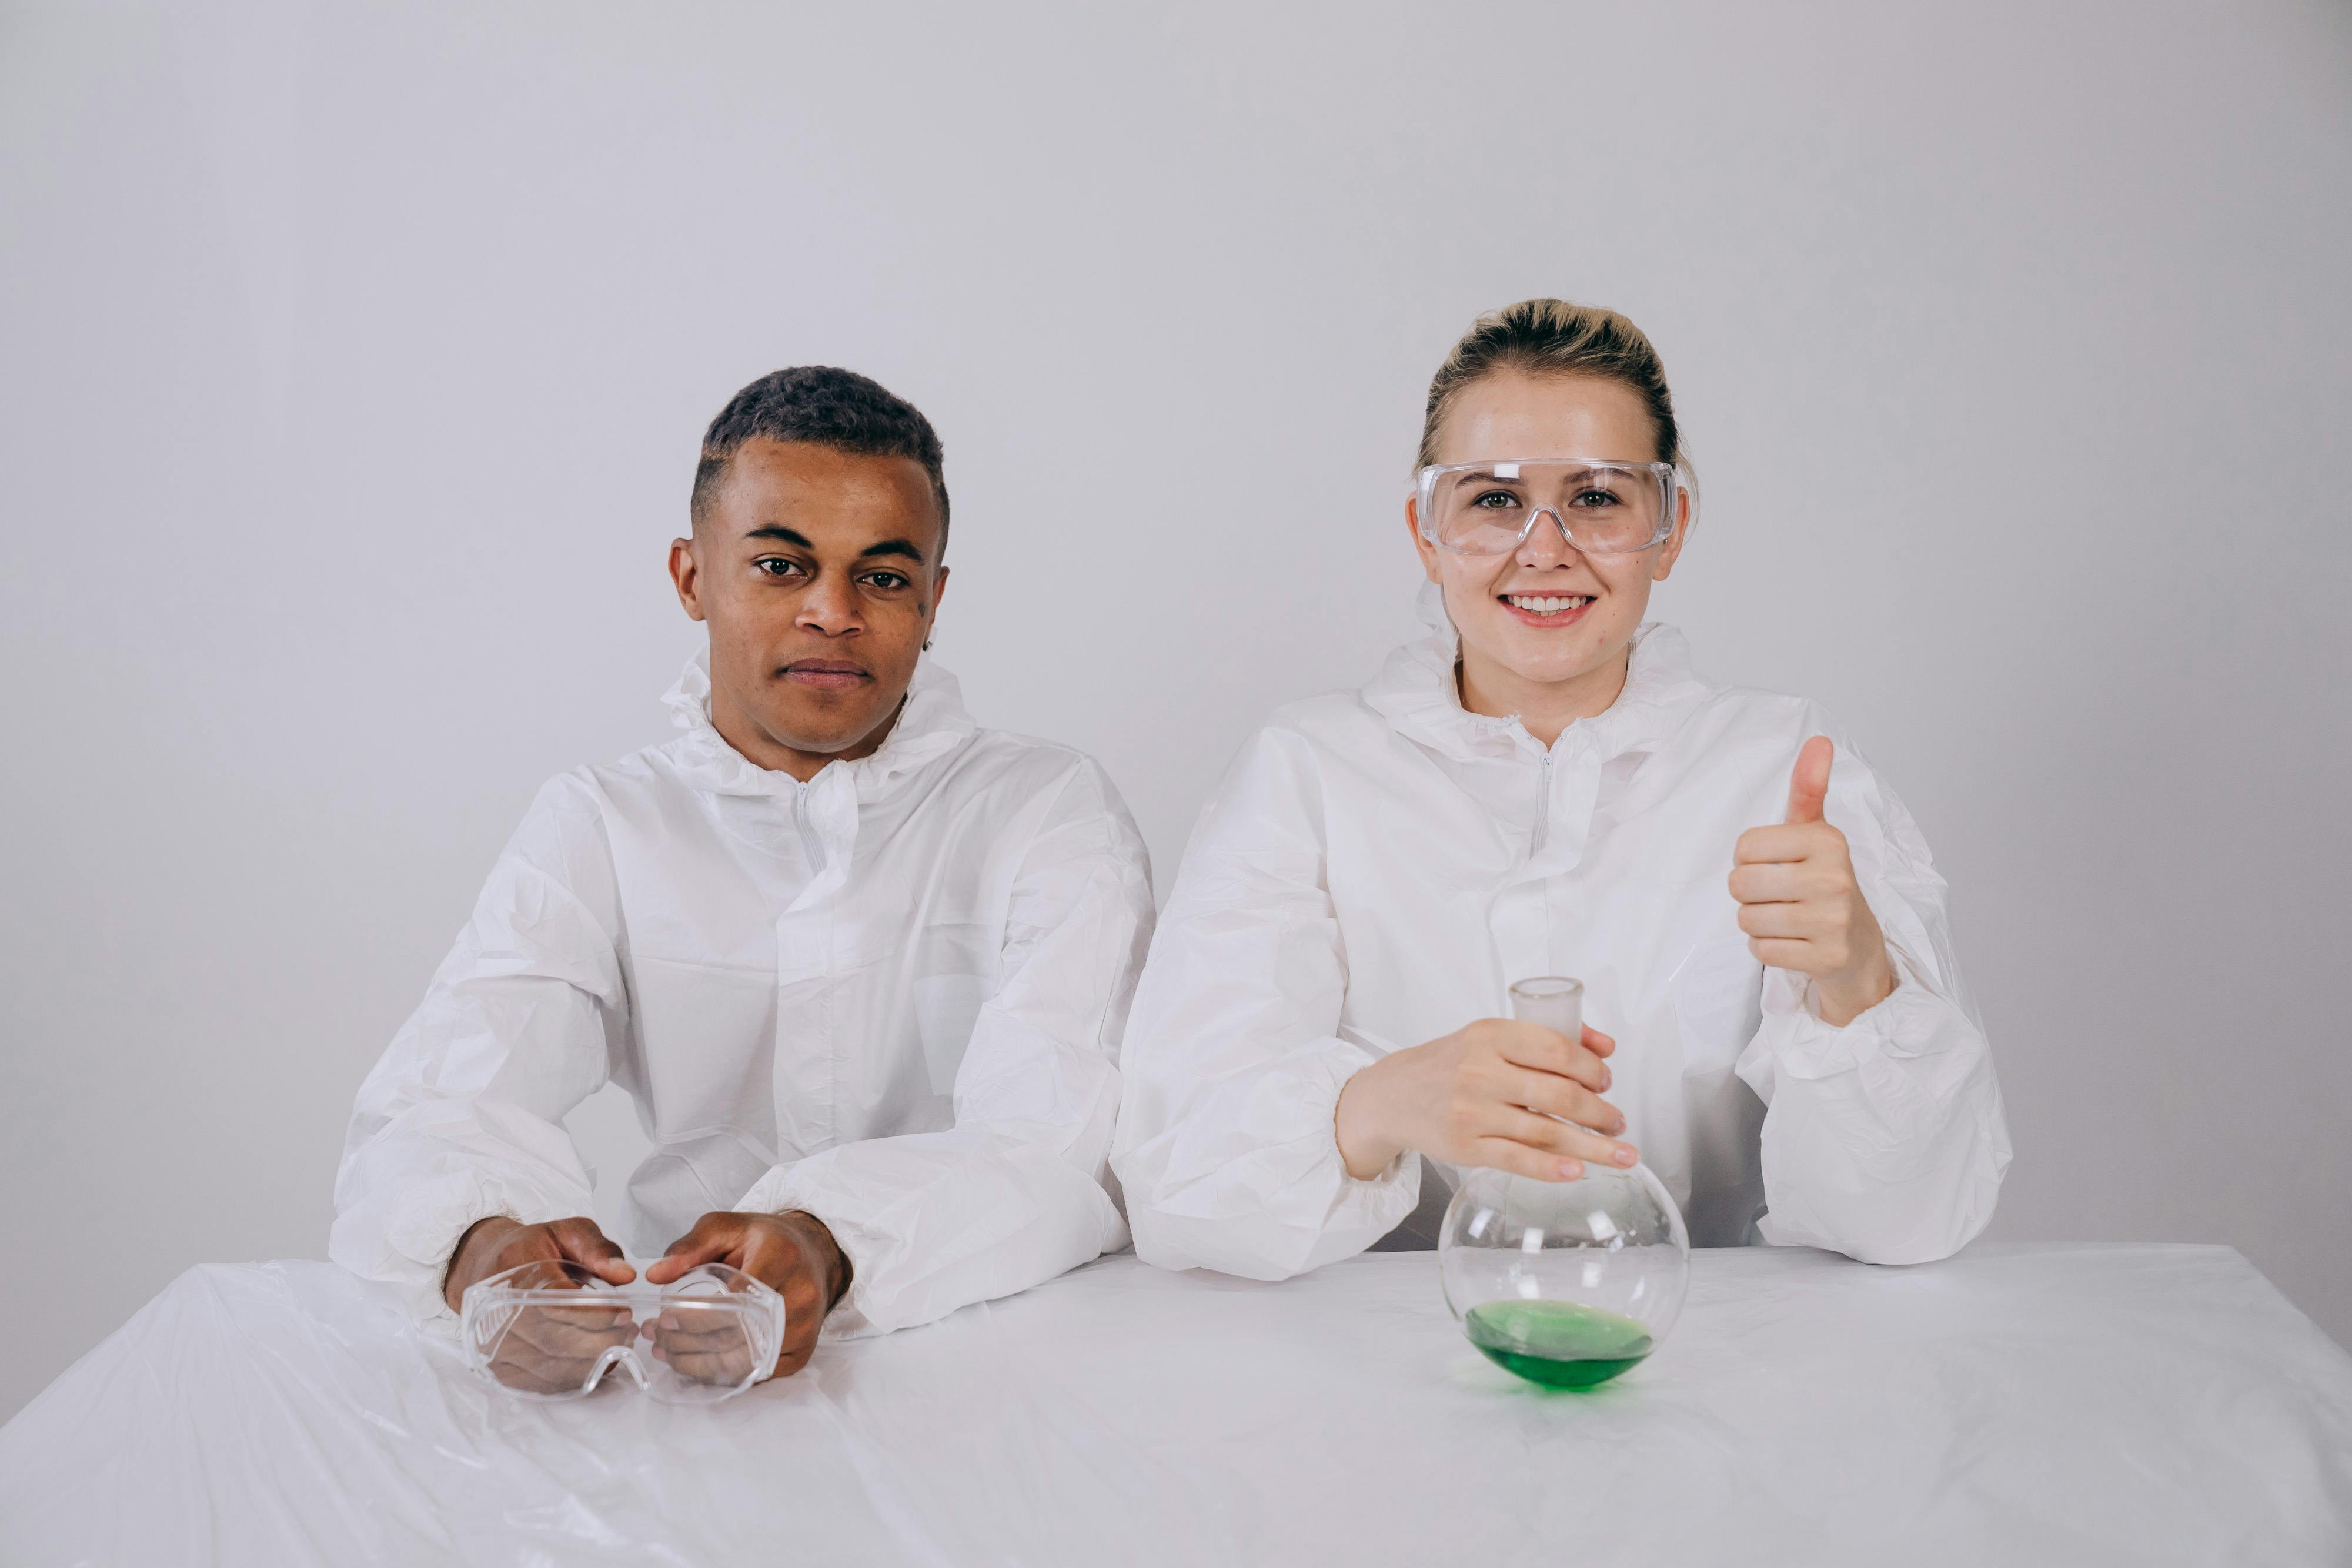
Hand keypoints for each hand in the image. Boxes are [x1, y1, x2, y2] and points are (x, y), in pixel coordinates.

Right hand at [442, 1215, 637, 1393]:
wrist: (488, 1265)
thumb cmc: (535, 1248)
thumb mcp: (568, 1232)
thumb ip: (598, 1250)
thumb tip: (626, 1275)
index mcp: (517, 1271)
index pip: (557, 1303)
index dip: (595, 1314)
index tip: (624, 1312)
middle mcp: (500, 1311)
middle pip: (553, 1340)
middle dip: (599, 1341)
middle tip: (628, 1332)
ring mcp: (495, 1342)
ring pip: (548, 1366)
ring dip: (591, 1362)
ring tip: (619, 1345)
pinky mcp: (498, 1364)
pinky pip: (539, 1381)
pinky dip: (573, 1377)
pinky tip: (596, 1363)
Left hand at [644, 1210, 849, 1380]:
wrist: (810, 1254)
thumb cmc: (763, 1240)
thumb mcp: (724, 1228)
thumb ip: (689, 1248)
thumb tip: (655, 1275)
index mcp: (783, 1256)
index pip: (736, 1296)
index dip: (697, 1313)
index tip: (664, 1316)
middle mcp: (801, 1294)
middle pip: (738, 1332)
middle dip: (689, 1339)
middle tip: (656, 1335)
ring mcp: (805, 1328)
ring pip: (744, 1360)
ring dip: (697, 1362)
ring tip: (664, 1351)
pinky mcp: (802, 1353)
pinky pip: (755, 1373)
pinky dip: (718, 1373)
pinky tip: (691, 1363)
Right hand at [1333, 1018, 1633, 1182]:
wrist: (1392, 1096)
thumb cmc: (1450, 1065)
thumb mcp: (1490, 1038)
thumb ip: (1546, 1037)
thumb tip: (1606, 1047)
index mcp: (1489, 1035)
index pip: (1556, 1048)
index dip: (1591, 1068)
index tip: (1607, 1082)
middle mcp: (1480, 1071)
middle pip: (1559, 1094)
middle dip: (1600, 1112)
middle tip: (1618, 1123)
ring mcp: (1472, 1112)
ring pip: (1546, 1131)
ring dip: (1592, 1146)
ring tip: (1620, 1153)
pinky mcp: (1465, 1147)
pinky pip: (1518, 1160)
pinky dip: (1552, 1168)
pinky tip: (1578, 1172)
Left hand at [1730, 735, 1896, 1026]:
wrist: (1860, 947)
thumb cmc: (1826, 882)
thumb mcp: (1817, 832)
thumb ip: (1809, 788)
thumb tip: (1819, 740)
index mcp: (1828, 840)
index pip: (1744, 846)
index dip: (1748, 859)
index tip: (1774, 865)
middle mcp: (1834, 877)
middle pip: (1740, 884)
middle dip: (1748, 893)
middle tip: (1777, 895)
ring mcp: (1832, 920)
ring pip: (1747, 919)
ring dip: (1756, 922)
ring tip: (1786, 918)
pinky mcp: (1826, 957)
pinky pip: (1761, 950)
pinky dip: (1767, 949)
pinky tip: (1793, 942)